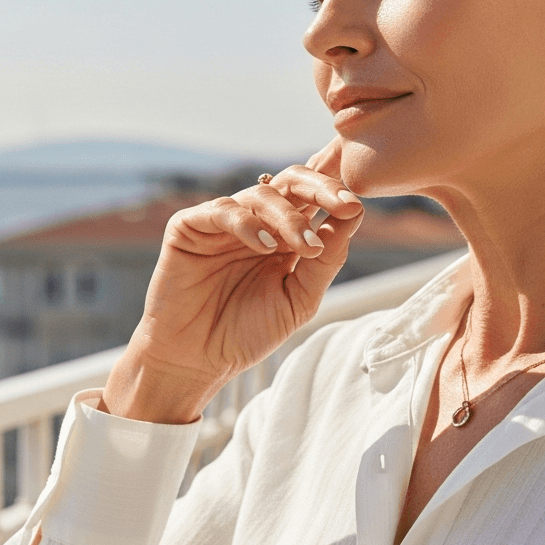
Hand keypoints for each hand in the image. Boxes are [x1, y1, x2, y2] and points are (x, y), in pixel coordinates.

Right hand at [101, 138, 361, 423]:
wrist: (194, 361)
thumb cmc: (246, 333)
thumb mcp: (298, 300)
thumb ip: (324, 262)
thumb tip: (351, 219)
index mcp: (284, 236)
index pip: (314, 200)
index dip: (335, 196)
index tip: (356, 208)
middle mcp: (256, 222)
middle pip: (290, 183)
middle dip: (320, 187)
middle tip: (343, 203)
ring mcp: (221, 222)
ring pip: (260, 194)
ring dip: (288, 217)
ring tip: (304, 247)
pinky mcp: (188, 227)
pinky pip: (221, 210)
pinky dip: (246, 223)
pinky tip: (264, 246)